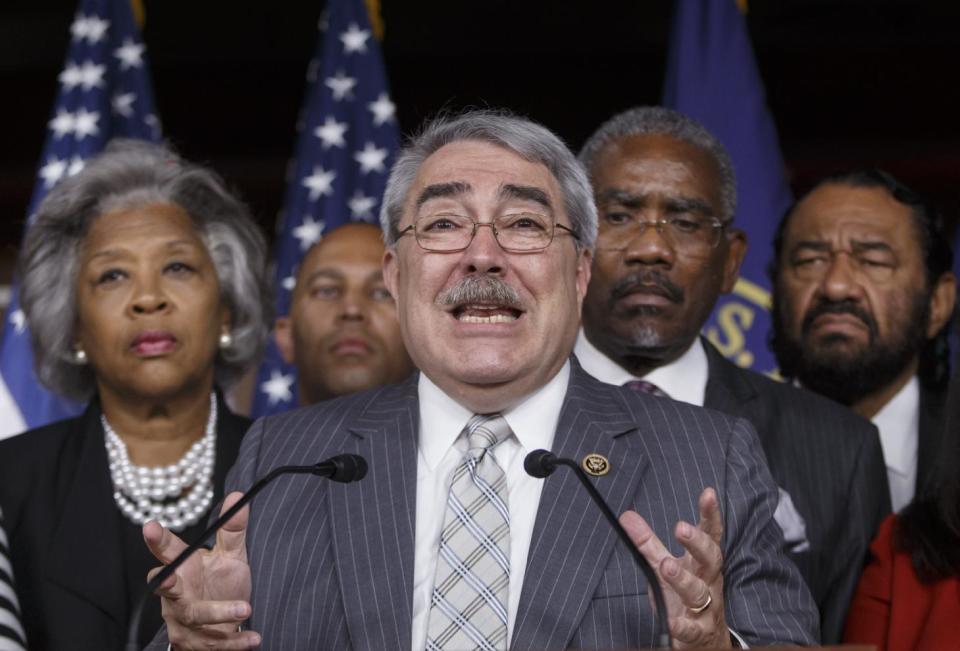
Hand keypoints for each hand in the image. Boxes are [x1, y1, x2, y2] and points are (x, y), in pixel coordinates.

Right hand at [143, 491, 260, 649]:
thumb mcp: (230, 556)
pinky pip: (213, 643)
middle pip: (167, 589)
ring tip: (245, 609)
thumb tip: (239, 496)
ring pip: (195, 617)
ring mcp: (182, 621)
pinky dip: (235, 642)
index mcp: (183, 568)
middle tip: (168, 578)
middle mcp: (176, 595)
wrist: (224, 624)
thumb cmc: (221, 584)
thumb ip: (232, 529)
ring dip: (219, 614)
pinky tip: (253, 637)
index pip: (167, 551)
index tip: (150, 527)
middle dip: (165, 584)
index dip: (157, 540)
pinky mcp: (193, 643)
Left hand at [620, 487, 729, 648]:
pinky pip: (691, 629)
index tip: (709, 493)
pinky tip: (671, 621)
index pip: (710, 536)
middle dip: (698, 543)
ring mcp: (705, 609)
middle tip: (681, 528)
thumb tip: (627, 516)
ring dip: (683, 579)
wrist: (705, 642)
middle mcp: (708, 582)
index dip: (710, 515)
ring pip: (699, 593)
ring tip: (666, 566)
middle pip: (710, 560)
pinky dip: (681, 626)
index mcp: (701, 563)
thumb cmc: (684, 596)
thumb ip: (648, 543)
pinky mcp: (697, 633)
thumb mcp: (665, 566)